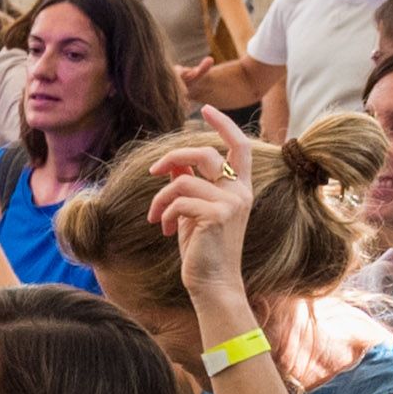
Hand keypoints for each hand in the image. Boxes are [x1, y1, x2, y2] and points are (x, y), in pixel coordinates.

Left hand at [148, 107, 259, 318]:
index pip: (238, 147)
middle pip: (204, 154)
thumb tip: (172, 166)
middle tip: (152, 171)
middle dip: (173, 158)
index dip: (224, 124)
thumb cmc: (203, 251)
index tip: (206, 109)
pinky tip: (167, 231)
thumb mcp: (193, 213)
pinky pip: (179, 200)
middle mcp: (240, 192)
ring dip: (160, 198)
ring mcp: (231, 203)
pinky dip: (165, 213)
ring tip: (156, 217)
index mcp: (239, 188)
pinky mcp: (217, 215)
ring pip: (183, 181)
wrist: (213, 284)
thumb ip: (188, 187)